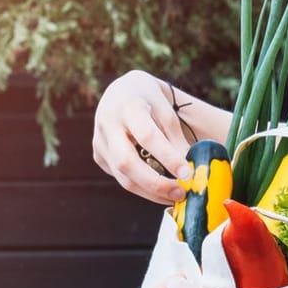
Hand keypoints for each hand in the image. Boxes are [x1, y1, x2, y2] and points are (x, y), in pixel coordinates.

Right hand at [93, 71, 194, 204]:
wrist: (122, 92)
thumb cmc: (149, 101)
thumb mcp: (166, 111)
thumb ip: (176, 140)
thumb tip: (188, 173)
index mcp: (128, 106)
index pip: (147, 136)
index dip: (168, 157)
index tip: (187, 174)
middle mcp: (108, 124)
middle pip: (127, 162)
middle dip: (155, 183)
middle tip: (180, 193)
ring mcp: (100, 141)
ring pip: (123, 177)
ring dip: (151, 192)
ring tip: (174, 195)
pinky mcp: (99, 156)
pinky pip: (121, 178)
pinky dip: (143, 187)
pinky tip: (159, 189)